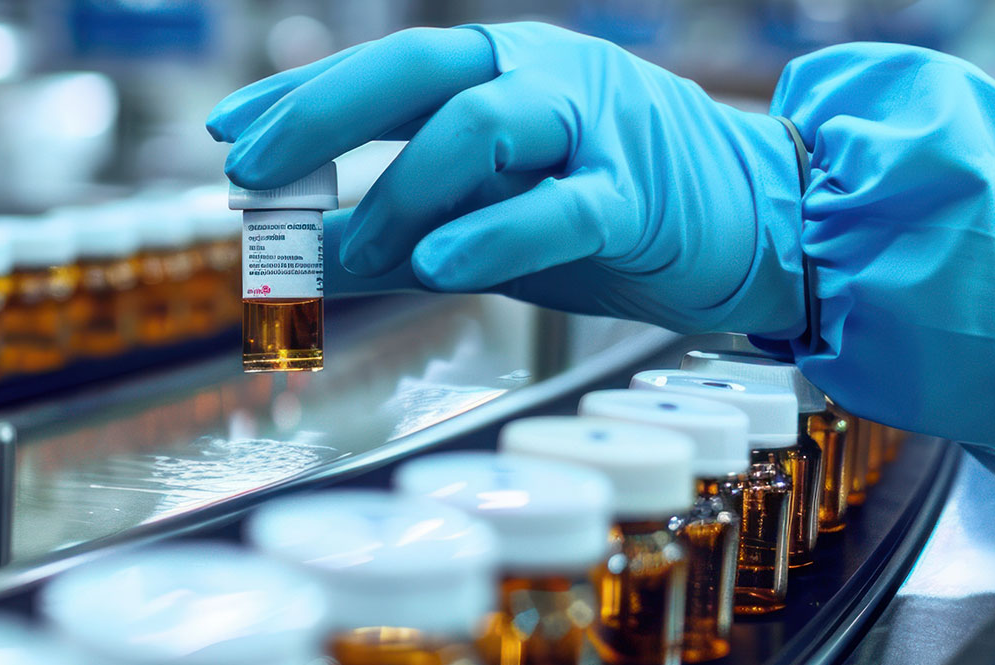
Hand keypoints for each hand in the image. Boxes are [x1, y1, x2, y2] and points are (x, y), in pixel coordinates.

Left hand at [209, 22, 803, 333]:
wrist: (763, 220)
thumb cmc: (615, 211)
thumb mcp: (492, 218)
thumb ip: (402, 236)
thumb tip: (302, 266)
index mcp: (504, 68)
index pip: (384, 68)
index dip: (301, 95)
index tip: (230, 134)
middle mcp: (544, 76)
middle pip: (418, 67)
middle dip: (322, 114)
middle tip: (255, 172)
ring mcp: (595, 128)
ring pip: (482, 123)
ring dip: (402, 190)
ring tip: (355, 249)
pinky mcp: (639, 195)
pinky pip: (560, 206)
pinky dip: (492, 232)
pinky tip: (433, 261)